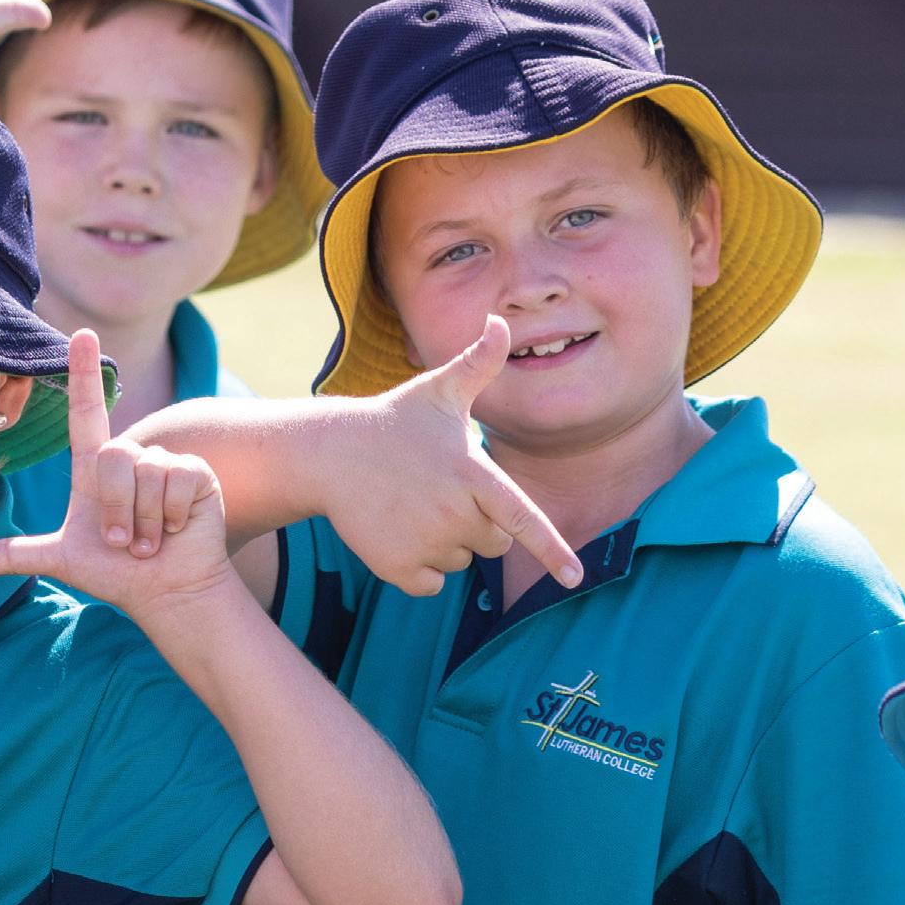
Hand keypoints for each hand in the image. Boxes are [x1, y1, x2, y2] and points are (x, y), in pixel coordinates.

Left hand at [0, 333, 234, 625]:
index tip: (82, 334)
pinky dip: (171, 516)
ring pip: (145, 471)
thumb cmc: (117, 574)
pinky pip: (176, 480)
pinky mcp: (196, 473)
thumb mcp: (62, 560)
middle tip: (124, 543)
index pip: (86, 411)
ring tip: (150, 541)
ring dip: (143, 520)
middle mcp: (130, 458)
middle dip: (116, 509)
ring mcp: (164, 463)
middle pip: (113, 455)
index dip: (83, 373)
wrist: (167, 592)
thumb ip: (17, 555)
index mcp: (96, 467)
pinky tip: (176, 531)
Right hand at [318, 324, 584, 595]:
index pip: (520, 517)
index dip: (551, 548)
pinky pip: (431, 583)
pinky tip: (399, 531)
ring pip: (461, 562)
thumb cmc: (395, 421)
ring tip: (415, 505)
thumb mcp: (438, 390)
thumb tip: (500, 322)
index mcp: (471, 474)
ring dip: (448, 543)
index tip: (574, 578)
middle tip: (443, 492)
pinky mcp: (396, 566)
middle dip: (480, 524)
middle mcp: (451, 513)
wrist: (330, 454)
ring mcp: (422, 542)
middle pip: (494, 542)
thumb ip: (478, 364)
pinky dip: (421, 567)